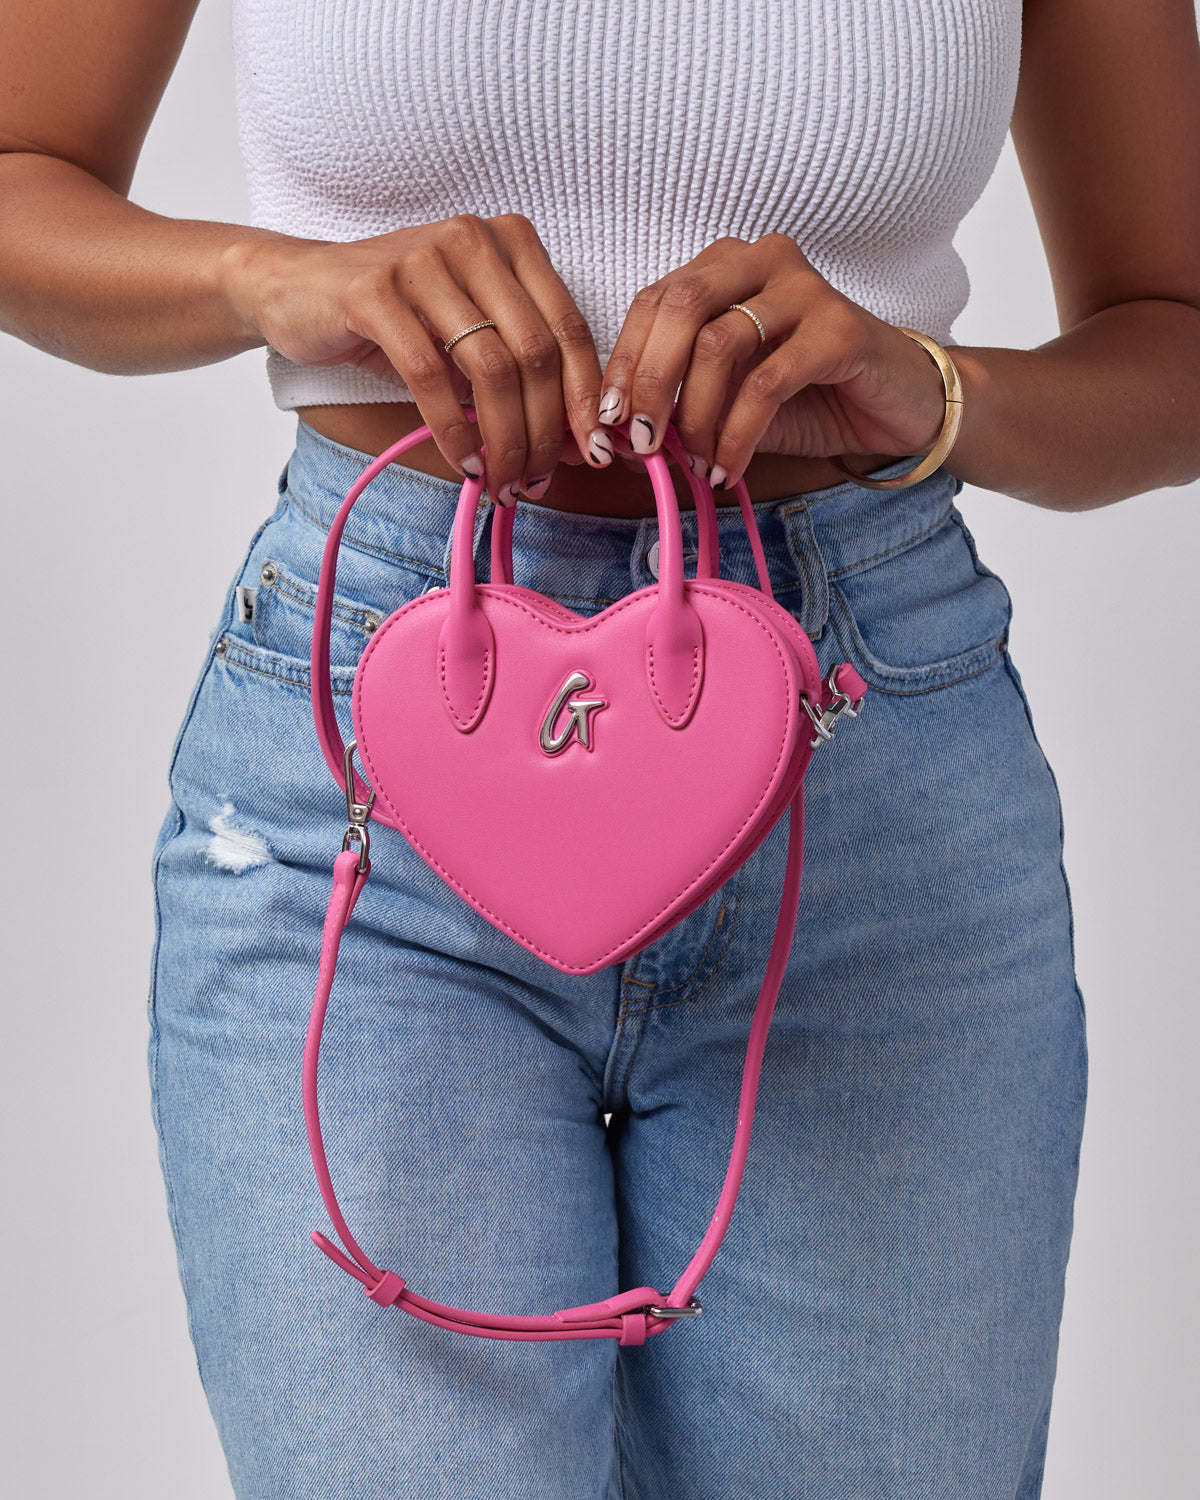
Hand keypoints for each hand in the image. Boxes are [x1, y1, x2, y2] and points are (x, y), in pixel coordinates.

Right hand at [217, 213, 613, 503]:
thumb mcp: (467, 335)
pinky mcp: (376, 290)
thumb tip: (571, 443)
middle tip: (537, 481)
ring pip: (490, 368)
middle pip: (536, 353)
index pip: (569, 328)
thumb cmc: (395, 319)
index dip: (584, 398)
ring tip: (501, 482)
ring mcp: (424, 260)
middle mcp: (473, 240)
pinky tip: (463, 461)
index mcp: (511, 242)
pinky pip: (431, 376)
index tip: (589, 453)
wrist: (296, 289)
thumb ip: (517, 371)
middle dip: (543, 431)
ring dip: (503, 439)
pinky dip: (453, 430)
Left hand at [595, 233, 946, 489]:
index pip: (654, 300)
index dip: (623, 362)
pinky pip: (767, 383)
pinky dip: (737, 435)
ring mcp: (805, 288)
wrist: (895, 408)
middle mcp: (763, 260)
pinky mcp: (840, 328)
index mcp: (726, 265)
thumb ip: (676, 408)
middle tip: (640, 444)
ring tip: (695, 464)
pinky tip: (727, 469)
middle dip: (649, 382)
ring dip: (695, 417)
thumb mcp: (726, 402)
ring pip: (719, 344)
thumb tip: (614, 442)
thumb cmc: (805, 399)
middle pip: (679, 307)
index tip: (606, 422)